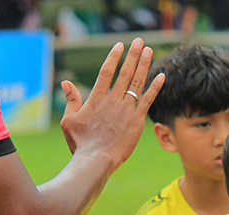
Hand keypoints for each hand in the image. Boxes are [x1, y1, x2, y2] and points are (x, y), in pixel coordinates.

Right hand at [59, 39, 164, 167]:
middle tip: (140, 41)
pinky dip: (155, 87)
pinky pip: (148, 100)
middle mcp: (113, 100)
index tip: (120, 46)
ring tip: (150, 50)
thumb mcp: (69, 120)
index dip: (114, 57)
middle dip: (133, 55)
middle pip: (125, 73)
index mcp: (96, 99)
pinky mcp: (137, 121)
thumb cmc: (80, 143)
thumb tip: (66, 83)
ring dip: (144, 65)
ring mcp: (126, 110)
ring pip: (137, 82)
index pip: (106, 72)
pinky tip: (162, 75)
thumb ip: (71, 100)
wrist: (96, 160)